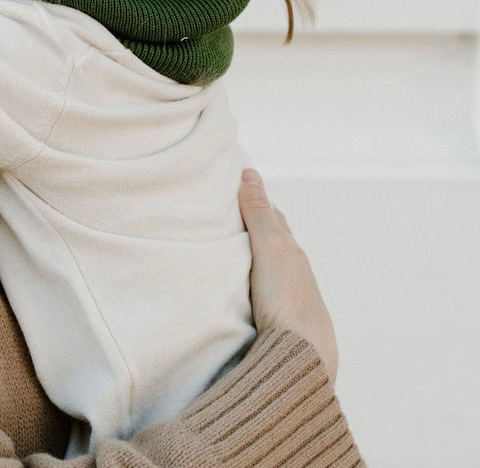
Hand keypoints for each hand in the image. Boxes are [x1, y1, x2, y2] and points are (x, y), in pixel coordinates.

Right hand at [239, 168, 337, 381]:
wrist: (303, 356)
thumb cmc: (287, 298)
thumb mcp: (270, 246)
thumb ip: (259, 212)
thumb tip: (249, 172)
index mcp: (290, 251)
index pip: (273, 218)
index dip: (256, 202)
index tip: (237, 189)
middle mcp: (291, 273)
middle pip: (272, 243)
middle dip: (253, 229)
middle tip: (227, 216)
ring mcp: (286, 299)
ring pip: (267, 270)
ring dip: (250, 260)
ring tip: (226, 252)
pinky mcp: (278, 322)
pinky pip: (261, 293)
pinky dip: (248, 284)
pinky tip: (237, 291)